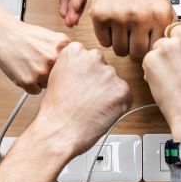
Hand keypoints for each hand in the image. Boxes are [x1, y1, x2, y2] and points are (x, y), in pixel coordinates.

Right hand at [0, 18, 69, 93]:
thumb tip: (75, 68)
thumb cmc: (24, 35)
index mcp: (63, 46)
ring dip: (39, 80)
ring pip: (47, 85)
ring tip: (29, 65)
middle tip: (38, 63)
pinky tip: (23, 71)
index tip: (56, 66)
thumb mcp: (51, 37)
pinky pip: (35, 91)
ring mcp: (42, 71)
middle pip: (60, 77)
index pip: (71, 67)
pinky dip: (29, 85)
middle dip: (51, 73)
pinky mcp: (28, 81)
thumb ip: (64, 52)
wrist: (2, 32)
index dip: (62, 67)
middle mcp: (54, 58)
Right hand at [32, 41, 132, 155]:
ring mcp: (109, 73)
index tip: (80, 85)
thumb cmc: (55, 110)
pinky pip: (125, 96)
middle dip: (98, 82)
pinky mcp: (122, 90)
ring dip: (108, 94)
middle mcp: (94, 57)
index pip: (89, 57)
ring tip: (91, 108)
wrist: (60, 131)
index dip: (85, 75)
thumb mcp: (56, 77)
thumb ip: (73, 67)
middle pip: (103, 68)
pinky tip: (101, 113)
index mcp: (75, 51)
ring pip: (114, 83)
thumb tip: (86, 71)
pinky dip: (117, 106)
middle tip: (86, 98)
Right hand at [90, 0, 174, 61]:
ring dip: (120, 44)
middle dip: (134, 50)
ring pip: (119, 51)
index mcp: (159, 16)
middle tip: (132, 39)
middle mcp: (140, 18)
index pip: (155, 51)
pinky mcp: (100, 16)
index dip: (149, 50)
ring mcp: (118, 17)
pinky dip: (107, 37)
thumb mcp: (164, 5)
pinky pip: (104, 42)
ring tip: (122, 30)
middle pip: (136, 55)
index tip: (146, 44)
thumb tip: (166, 53)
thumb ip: (167, 29)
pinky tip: (112, 24)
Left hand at [142, 16, 180, 139]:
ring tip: (175, 78)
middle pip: (169, 32)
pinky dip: (152, 71)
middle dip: (170, 47)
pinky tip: (166, 83)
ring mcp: (167, 46)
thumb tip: (175, 33)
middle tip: (180, 68)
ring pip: (157, 46)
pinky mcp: (151, 58)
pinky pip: (147, 60)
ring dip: (160, 60)